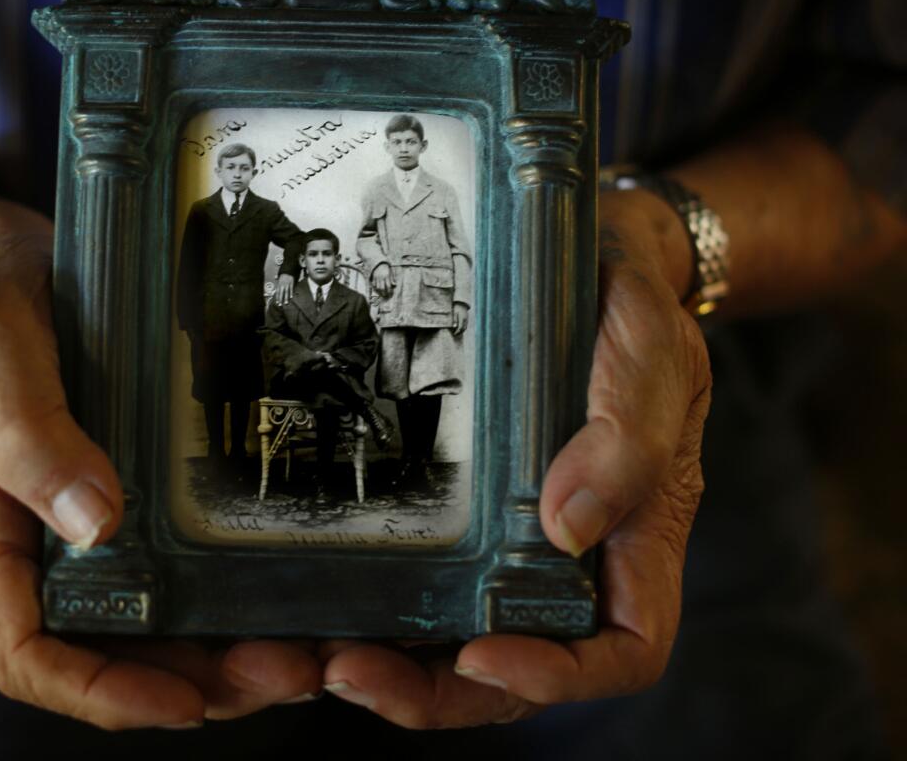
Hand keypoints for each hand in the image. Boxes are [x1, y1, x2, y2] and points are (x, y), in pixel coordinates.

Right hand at [0, 230, 320, 729]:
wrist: (25, 264)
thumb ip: (27, 432)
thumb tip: (95, 523)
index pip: (23, 649)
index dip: (98, 692)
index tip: (179, 702)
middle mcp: (34, 545)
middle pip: (106, 652)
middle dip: (192, 683)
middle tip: (281, 674)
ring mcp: (87, 525)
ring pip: (154, 622)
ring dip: (224, 651)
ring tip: (302, 652)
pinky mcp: (134, 495)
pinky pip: (180, 567)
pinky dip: (229, 594)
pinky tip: (285, 591)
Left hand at [319, 190, 710, 727]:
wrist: (588, 258)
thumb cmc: (634, 311)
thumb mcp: (650, 360)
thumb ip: (627, 442)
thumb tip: (566, 530)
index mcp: (634, 539)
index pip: (617, 649)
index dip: (556, 677)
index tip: (482, 657)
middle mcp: (566, 556)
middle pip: (509, 667)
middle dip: (428, 690)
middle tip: (344, 671)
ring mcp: (505, 536)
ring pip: (447, 635)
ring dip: (376, 659)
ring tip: (298, 655)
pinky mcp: (455, 507)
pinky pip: (413, 573)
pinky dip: (362, 598)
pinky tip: (302, 592)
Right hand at [370, 263, 393, 297]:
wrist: (377, 261)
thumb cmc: (386, 266)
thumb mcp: (391, 271)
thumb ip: (392, 278)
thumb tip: (394, 285)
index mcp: (387, 276)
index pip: (388, 286)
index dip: (390, 291)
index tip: (391, 294)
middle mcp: (381, 277)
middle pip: (382, 288)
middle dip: (384, 293)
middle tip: (386, 296)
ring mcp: (376, 277)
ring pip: (377, 287)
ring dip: (379, 292)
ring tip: (382, 294)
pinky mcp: (373, 277)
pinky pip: (374, 284)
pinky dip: (375, 288)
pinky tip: (377, 289)